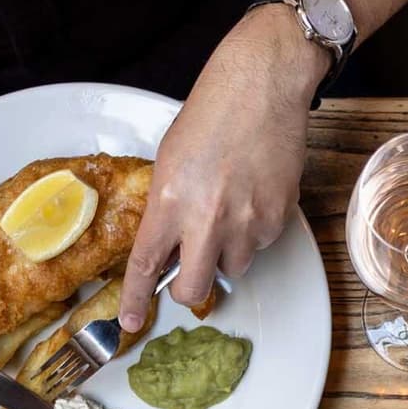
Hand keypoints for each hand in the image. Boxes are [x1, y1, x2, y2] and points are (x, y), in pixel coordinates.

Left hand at [117, 6, 323, 330]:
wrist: (262, 86)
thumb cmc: (213, 113)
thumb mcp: (170, 161)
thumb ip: (166, 208)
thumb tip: (167, 245)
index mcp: (171, 201)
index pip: (146, 265)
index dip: (136, 300)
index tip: (130, 322)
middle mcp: (208, 219)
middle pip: (194, 289)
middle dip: (190, 289)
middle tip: (191, 272)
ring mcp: (247, 222)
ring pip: (233, 268)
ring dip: (226, 253)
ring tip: (230, 210)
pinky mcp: (277, 219)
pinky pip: (260, 244)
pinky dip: (254, 231)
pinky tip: (252, 195)